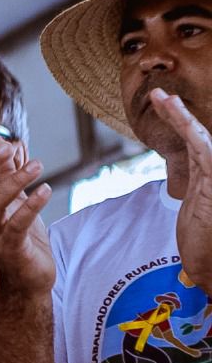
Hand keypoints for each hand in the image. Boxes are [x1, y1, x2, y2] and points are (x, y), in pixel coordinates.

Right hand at [0, 135, 53, 295]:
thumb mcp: (8, 204)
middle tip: (4, 145)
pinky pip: (17, 225)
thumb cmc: (15, 243)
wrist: (21, 288)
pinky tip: (46, 190)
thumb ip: (0, 173)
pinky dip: (31, 207)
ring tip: (38, 165)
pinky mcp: (10, 248)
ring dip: (15, 182)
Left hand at [152, 88, 211, 288]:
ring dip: (179, 115)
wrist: (211, 267)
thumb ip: (196, 182)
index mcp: (211, 175)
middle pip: (198, 134)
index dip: (181, 122)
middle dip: (178, 113)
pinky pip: (202, 147)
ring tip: (159, 97)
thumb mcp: (196, 205)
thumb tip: (189, 171)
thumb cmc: (204, 241)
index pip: (196, 141)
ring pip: (200, 136)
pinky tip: (173, 112)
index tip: (163, 105)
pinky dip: (189, 128)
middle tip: (156, 94)